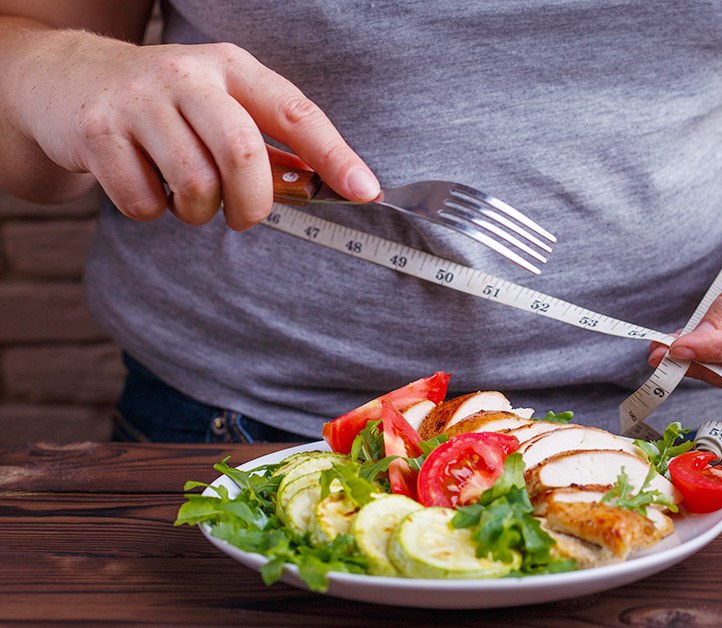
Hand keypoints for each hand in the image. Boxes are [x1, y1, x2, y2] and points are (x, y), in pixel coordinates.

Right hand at [8, 30, 378, 229]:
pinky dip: (152, 212)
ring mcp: (139, 101)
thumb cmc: (169, 105)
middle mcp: (187, 76)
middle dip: (254, 203)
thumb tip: (322, 190)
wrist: (69, 79)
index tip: (364, 190)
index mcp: (232, 69)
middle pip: (243, 154)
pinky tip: (145, 185)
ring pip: (195, 186)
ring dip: (199, 212)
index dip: (333, 156)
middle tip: (247, 217)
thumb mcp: (222, 104)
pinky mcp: (98, 132)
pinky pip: (144, 203)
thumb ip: (269, 144)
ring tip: (188, 196)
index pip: (296, 112)